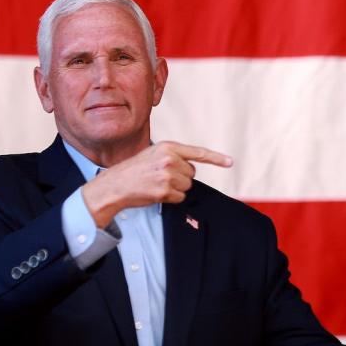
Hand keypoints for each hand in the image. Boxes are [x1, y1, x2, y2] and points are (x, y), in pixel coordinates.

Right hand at [82, 141, 231, 226]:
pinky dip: (171, 198)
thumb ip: (173, 157)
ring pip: (187, 186)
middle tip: (160, 177)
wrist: (115, 185)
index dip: (216, 158)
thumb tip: (191, 169)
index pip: (197, 152)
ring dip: (175, 189)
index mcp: (168, 147)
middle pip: (192, 173)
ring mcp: (168, 175)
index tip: (230, 162)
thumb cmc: (135, 171)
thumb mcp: (153, 155)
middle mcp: (169, 159)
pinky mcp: (165, 190)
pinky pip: (180, 197)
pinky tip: (156, 193)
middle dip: (180, 177)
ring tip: (156, 184)